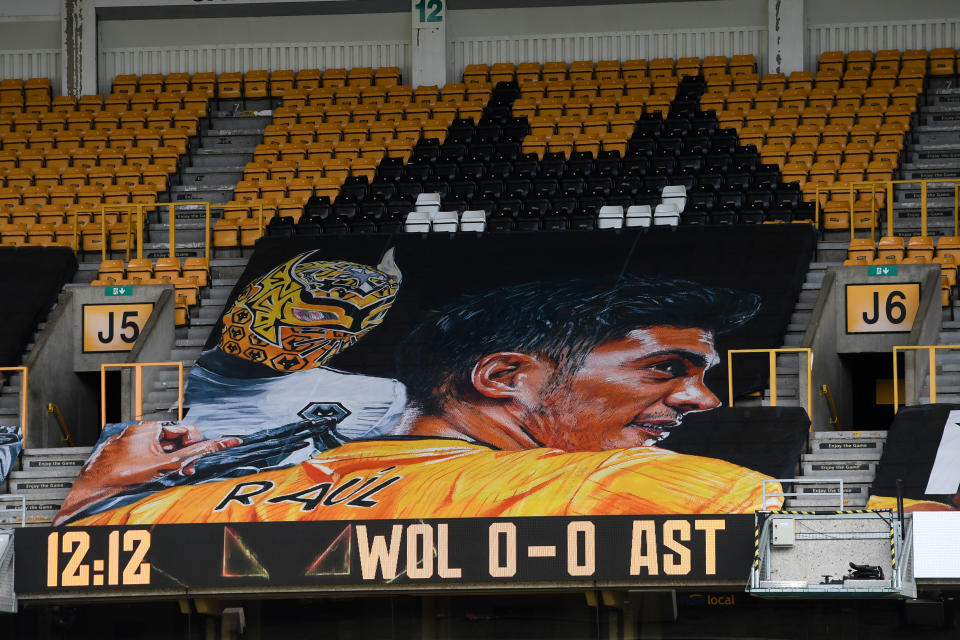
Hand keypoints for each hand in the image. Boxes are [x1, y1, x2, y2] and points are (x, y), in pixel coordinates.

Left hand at [54, 421, 239, 523]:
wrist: (93, 489)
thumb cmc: (126, 475)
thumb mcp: (168, 464)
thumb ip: (198, 453)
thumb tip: (226, 442)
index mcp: (149, 427)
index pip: (184, 429)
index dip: (194, 445)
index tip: (194, 460)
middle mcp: (136, 431)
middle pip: (171, 440)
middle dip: (182, 455)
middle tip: (186, 470)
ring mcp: (125, 443)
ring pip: (157, 449)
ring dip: (168, 462)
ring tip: (170, 475)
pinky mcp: (117, 454)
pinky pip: (142, 455)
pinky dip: (152, 465)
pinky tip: (151, 477)